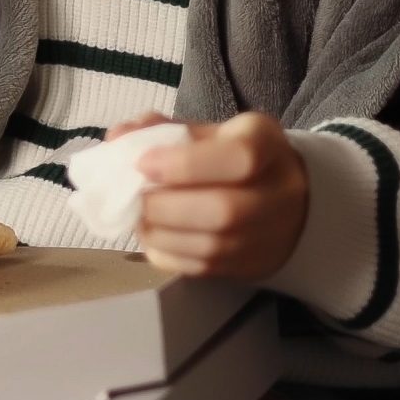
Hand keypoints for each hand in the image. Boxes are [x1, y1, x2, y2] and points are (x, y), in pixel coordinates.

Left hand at [115, 111, 308, 280]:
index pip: (239, 157)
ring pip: (210, 246)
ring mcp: (267, 236)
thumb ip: (160, 130)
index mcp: (265, 144)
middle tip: (135, 197)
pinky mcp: (248, 266)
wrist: (283, 201)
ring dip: (161, 233)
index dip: (185, 164)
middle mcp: (277, 192)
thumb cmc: (230, 158)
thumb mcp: (206, 132)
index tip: (143, 163)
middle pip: (223, 210)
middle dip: (165, 206)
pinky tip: (154, 235)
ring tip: (139, 216)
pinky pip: (201, 269)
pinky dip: (167, 253)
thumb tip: (117, 137)